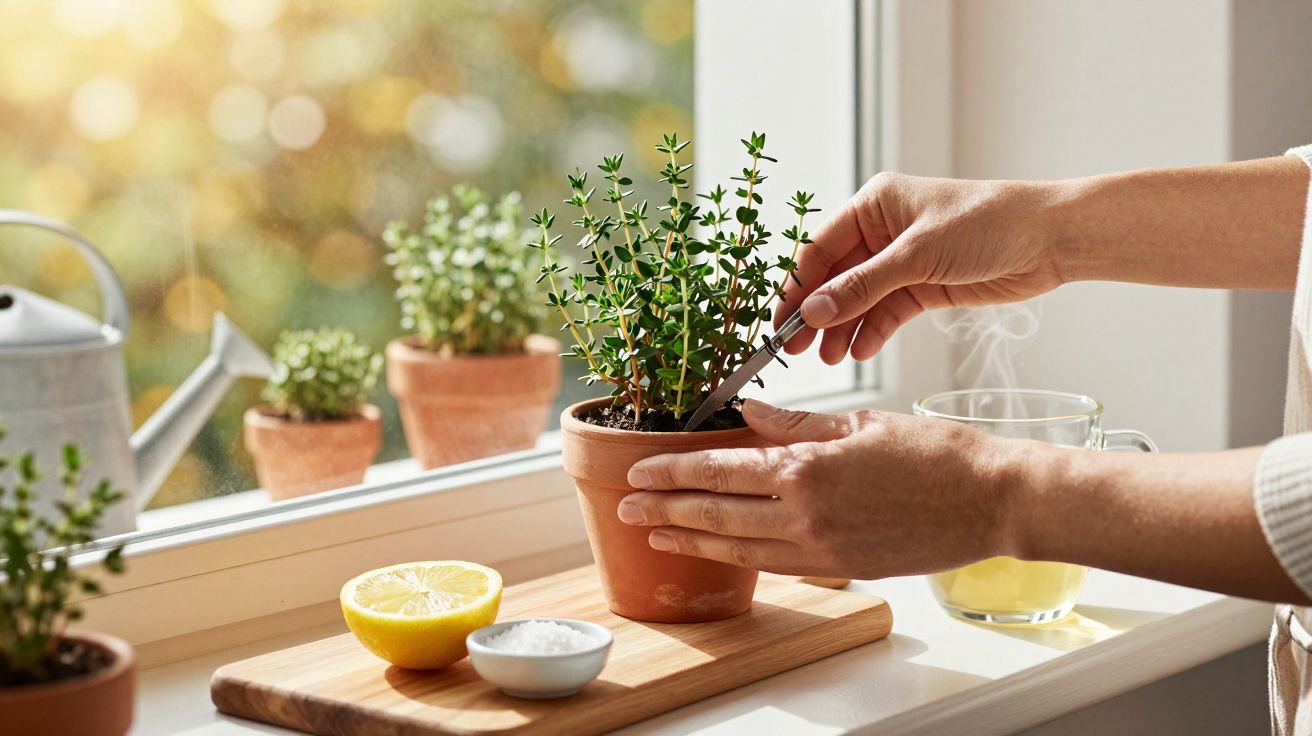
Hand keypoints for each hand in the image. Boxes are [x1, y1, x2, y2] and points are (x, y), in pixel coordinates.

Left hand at [618, 399, 1025, 579]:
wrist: (992, 502)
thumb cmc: (936, 454)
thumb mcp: (860, 422)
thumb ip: (795, 423)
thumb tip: (745, 412)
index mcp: (807, 469)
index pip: (720, 470)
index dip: (673, 471)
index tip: (639, 469)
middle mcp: (805, 515)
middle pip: (717, 512)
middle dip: (665, 509)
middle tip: (626, 507)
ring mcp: (821, 549)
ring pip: (739, 546)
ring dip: (692, 539)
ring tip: (656, 534)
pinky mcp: (840, 567)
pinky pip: (774, 564)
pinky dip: (739, 556)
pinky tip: (719, 549)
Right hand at [776, 172, 1062, 363]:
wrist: (1049, 239)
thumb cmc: (987, 224)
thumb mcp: (916, 256)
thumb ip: (862, 286)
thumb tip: (814, 312)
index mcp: (873, 205)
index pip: (819, 249)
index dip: (798, 287)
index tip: (780, 322)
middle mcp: (882, 231)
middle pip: (834, 278)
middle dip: (815, 314)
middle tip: (795, 349)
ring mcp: (902, 261)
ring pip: (858, 300)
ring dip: (842, 329)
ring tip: (829, 359)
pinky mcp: (923, 286)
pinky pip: (886, 313)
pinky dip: (872, 333)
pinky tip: (860, 352)